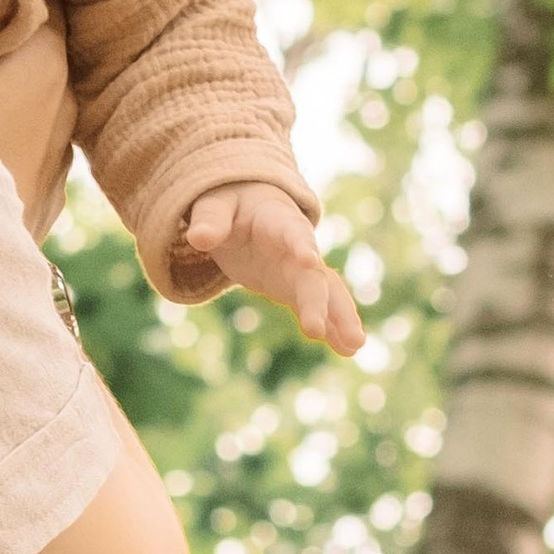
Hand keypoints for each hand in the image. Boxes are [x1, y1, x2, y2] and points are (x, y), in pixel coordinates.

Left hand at [184, 180, 363, 356]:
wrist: (248, 207)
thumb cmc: (230, 204)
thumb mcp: (214, 205)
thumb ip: (210, 220)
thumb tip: (199, 238)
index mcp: (277, 219)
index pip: (292, 232)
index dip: (301, 244)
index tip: (309, 261)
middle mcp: (298, 246)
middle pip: (311, 274)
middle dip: (317, 301)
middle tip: (315, 329)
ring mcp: (300, 268)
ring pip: (324, 293)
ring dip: (339, 317)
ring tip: (354, 346)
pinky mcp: (296, 286)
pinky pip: (317, 307)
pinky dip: (332, 326)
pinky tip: (347, 350)